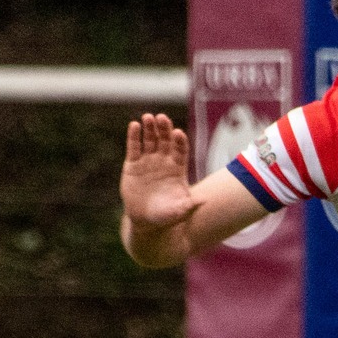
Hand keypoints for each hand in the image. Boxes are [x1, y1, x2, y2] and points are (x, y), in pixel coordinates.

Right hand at [122, 113, 194, 227]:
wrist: (145, 220)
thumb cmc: (166, 215)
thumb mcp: (179, 211)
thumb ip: (190, 205)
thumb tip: (204, 201)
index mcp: (177, 167)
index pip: (180, 149)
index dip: (179, 141)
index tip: (178, 133)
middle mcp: (164, 160)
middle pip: (165, 140)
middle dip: (164, 129)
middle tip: (162, 118)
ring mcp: (148, 160)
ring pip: (150, 139)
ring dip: (149, 128)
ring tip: (148, 117)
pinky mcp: (133, 164)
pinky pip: (134, 147)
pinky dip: (134, 136)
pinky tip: (134, 125)